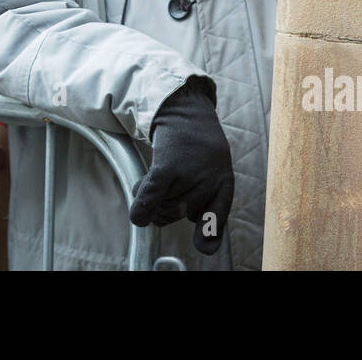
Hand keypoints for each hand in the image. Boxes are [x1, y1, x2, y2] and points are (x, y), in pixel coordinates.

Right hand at [129, 78, 234, 255]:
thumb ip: (209, 213)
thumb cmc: (197, 149)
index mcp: (224, 183)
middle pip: (180, 214)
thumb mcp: (212, 176)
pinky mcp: (167, 166)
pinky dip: (142, 206)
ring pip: (163, 207)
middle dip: (167, 205)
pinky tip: (137, 214)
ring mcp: (190, 172)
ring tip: (157, 174)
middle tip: (169, 181)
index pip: (217, 216)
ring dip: (150, 199)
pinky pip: (152, 196)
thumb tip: (208, 251)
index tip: (206, 249)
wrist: (184, 110)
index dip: (209, 235)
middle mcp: (211, 179)